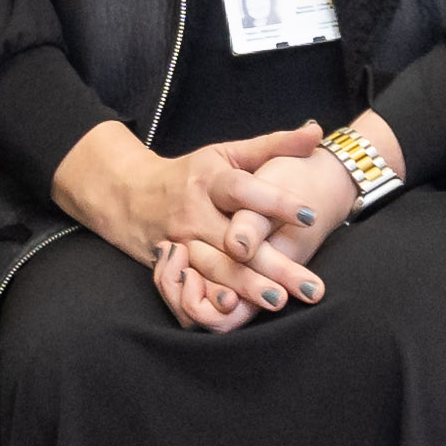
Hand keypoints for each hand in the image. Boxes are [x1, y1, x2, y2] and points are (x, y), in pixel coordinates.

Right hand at [58, 120, 349, 331]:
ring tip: (281, 302)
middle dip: (274, 264)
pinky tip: (239, 314)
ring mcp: (180, 243)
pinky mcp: (172, 266)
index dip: (275, 202)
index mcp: (209, 180)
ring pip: (217, 270)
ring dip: (249, 289)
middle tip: (311, 285)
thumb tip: (317, 131)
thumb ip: (273, 145)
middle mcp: (193, 213)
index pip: (244, 190)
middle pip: (236, 241)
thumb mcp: (226, 154)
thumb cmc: (191, 174)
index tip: (310, 214)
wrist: (127, 195)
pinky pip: (194, 289)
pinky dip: (215, 303)